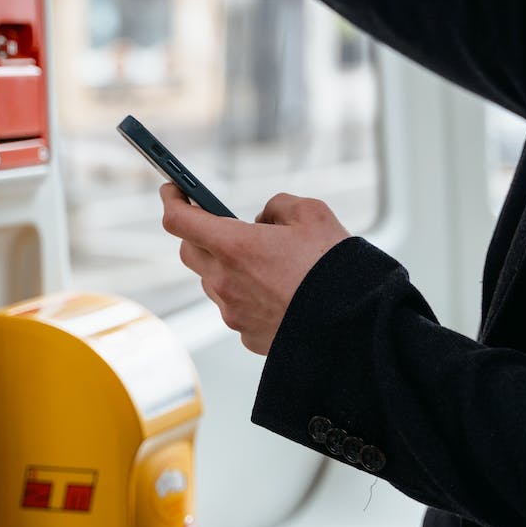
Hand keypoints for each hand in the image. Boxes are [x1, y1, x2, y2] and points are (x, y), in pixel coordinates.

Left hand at [159, 183, 350, 353]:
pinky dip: (247, 297)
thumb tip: (263, 220)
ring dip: (227, 267)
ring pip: (213, 282)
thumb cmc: (334, 268)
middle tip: (222, 225)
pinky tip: (278, 293)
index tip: (172, 190)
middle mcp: (225, 282)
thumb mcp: (312, 214)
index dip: (171, 200)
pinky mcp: (247, 336)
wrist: (354, 325)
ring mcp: (233, 313)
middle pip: (190, 251)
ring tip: (266, 263)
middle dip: (199, 234)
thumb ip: (278, 206)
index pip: (179, 220)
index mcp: (235, 246)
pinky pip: (236, 309)